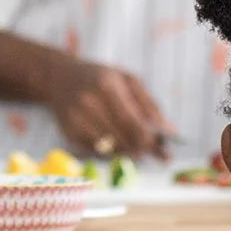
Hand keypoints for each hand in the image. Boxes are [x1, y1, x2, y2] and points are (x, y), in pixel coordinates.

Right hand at [47, 58, 170, 158]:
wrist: (59, 76)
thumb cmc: (101, 77)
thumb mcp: (128, 80)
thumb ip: (150, 106)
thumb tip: (170, 133)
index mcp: (106, 86)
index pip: (131, 122)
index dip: (149, 141)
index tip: (163, 151)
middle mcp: (88, 103)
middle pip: (121, 140)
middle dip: (141, 150)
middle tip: (153, 152)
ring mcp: (75, 119)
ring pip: (110, 150)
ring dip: (126, 153)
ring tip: (135, 147)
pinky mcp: (68, 133)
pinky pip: (96, 152)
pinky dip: (110, 152)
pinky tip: (114, 142)